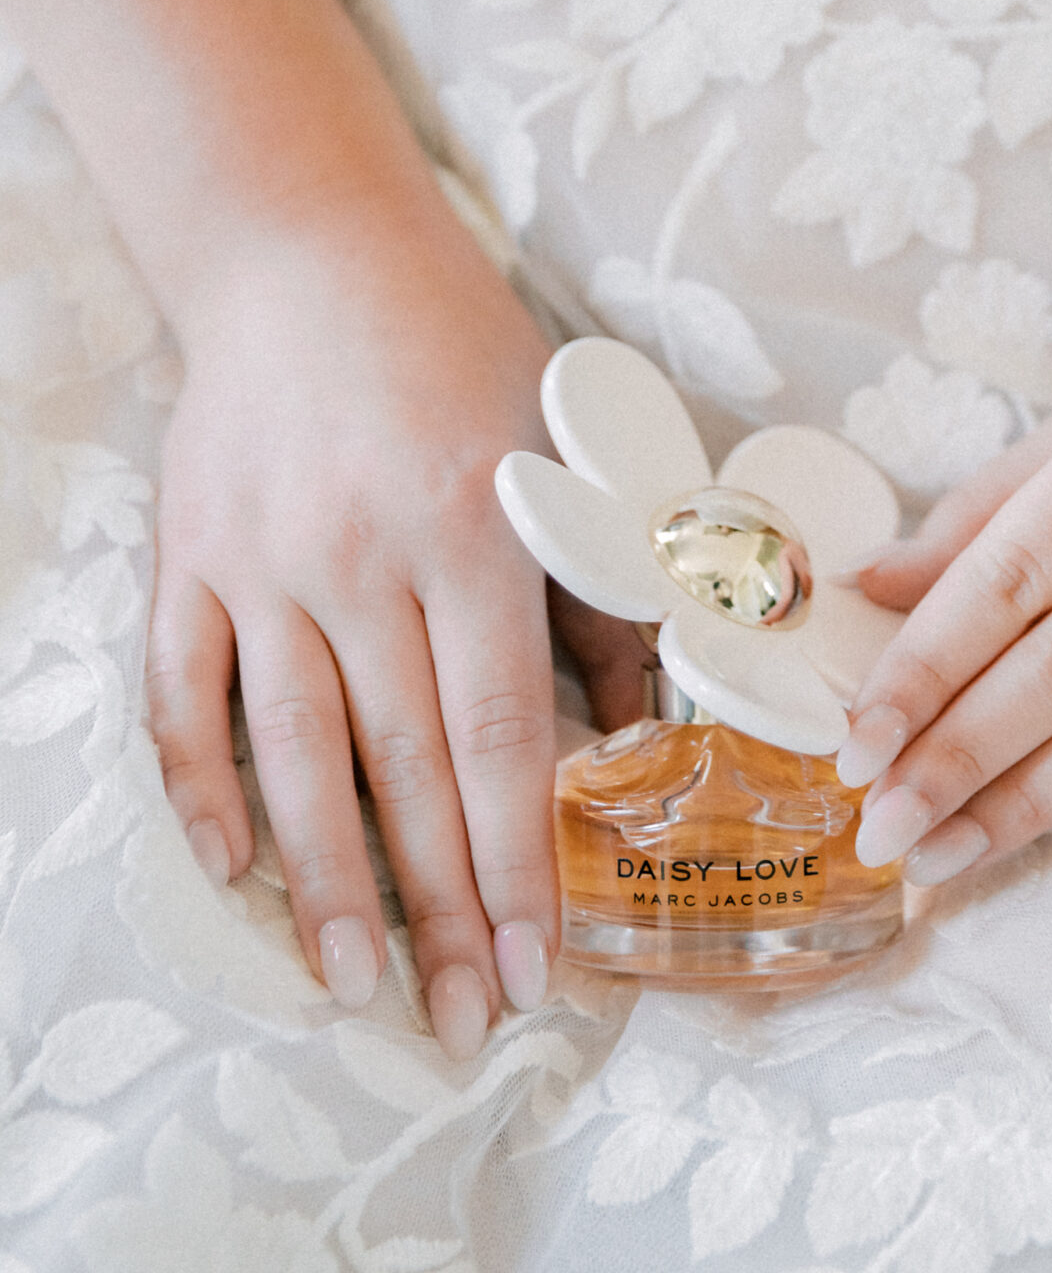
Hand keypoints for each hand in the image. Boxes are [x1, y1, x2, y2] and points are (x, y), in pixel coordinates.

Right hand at [144, 205, 633, 1054]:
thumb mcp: (565, 453)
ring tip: (356, 985)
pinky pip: (182, 692)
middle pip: (404, 770)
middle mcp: (363, 560)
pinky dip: (201, 784)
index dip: (519, 865)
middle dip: (440, 908)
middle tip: (464, 1019)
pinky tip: (230, 869)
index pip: (500, 739)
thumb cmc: (463, 350)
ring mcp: (262, 563)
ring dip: (324, 881)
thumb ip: (604, 593)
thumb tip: (648, 729)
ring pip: (294, 753)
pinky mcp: (188, 556)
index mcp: (475, 533)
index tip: (541, 969)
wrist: (309, 252)